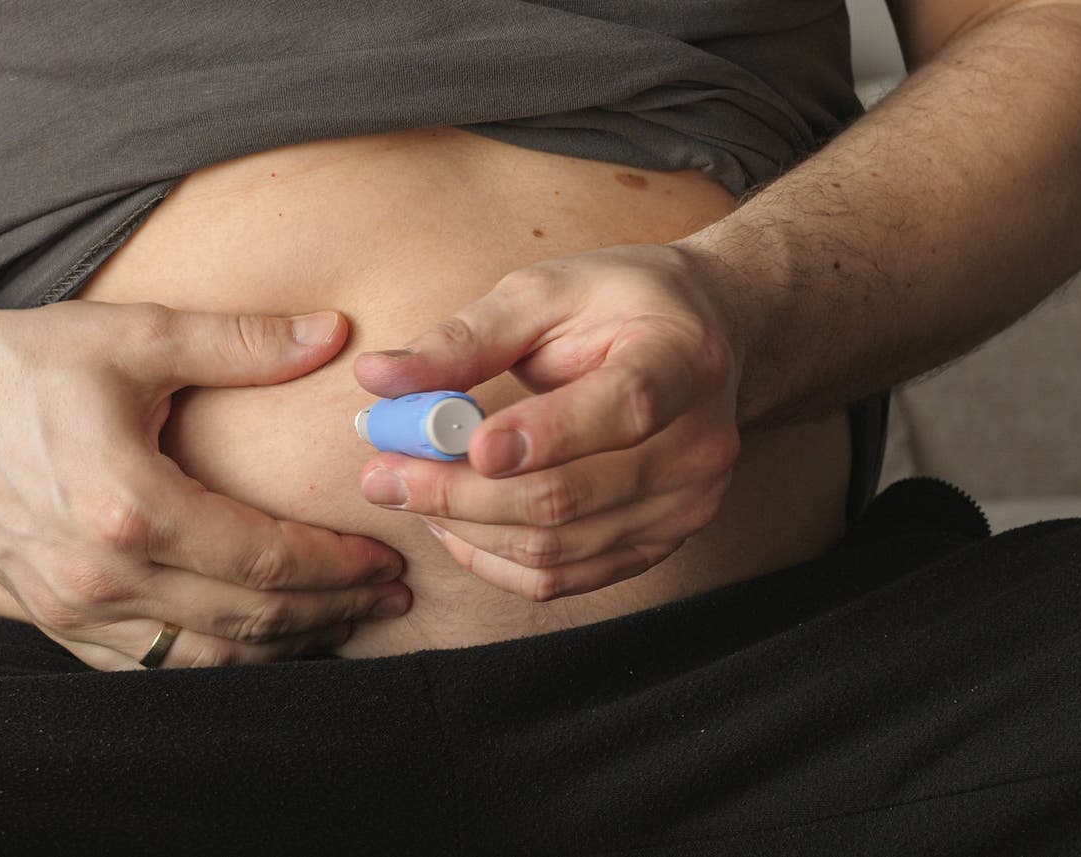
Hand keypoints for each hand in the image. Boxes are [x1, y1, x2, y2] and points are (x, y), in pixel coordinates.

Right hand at [0, 302, 410, 669]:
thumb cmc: (24, 361)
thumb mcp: (137, 336)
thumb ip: (242, 342)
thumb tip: (335, 334)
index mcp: (128, 506)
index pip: (262, 559)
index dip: (335, 565)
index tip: (384, 555)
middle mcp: (100, 575)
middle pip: (246, 618)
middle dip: (330, 610)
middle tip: (387, 596)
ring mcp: (72, 608)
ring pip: (206, 659)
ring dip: (283, 647)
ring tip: (341, 621)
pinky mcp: (53, 620)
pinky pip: (152, 667)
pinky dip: (217, 662)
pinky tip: (260, 640)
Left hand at [352, 244, 743, 600]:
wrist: (703, 340)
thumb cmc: (617, 304)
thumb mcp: (547, 291)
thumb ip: (467, 337)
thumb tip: (377, 377)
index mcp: (682, 360)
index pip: (626, 407)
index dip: (547, 434)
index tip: (469, 444)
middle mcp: (698, 445)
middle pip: (570, 496)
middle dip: (459, 492)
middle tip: (379, 474)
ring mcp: (685, 506)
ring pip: (555, 549)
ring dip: (463, 528)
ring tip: (406, 489)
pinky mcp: (659, 545)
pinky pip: (562, 578)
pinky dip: (492, 559)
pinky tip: (450, 523)